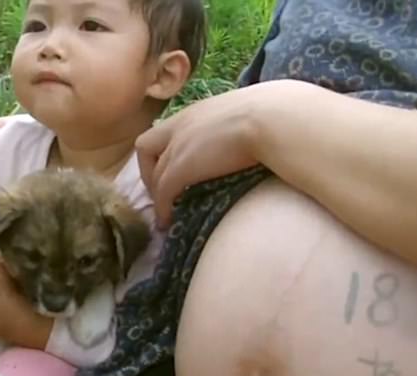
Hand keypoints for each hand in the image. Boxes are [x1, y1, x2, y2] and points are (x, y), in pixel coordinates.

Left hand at [136, 87, 262, 228]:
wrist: (271, 120)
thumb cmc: (271, 117)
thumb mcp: (245, 116)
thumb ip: (235, 127)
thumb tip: (249, 140)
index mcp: (195, 112)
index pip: (163, 130)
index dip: (161, 152)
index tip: (171, 169)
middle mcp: (180, 126)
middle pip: (145, 148)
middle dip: (150, 172)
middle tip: (163, 193)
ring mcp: (178, 147)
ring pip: (153, 174)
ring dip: (157, 195)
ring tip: (166, 212)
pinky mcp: (181, 168)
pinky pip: (162, 193)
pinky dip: (162, 208)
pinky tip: (169, 221)